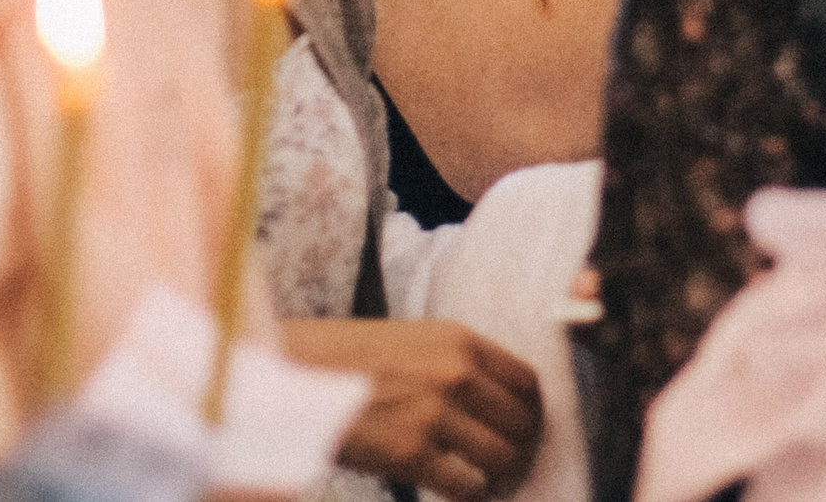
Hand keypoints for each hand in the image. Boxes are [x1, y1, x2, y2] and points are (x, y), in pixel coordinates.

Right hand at [278, 317, 541, 499]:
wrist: (295, 374)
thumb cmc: (347, 358)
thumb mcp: (413, 340)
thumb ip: (456, 363)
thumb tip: (495, 402)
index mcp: (459, 340)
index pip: (526, 382)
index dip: (530, 412)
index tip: (524, 428)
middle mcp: (456, 372)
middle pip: (520, 422)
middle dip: (517, 446)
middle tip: (506, 462)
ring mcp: (435, 413)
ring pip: (500, 456)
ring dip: (496, 473)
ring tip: (484, 479)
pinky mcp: (412, 453)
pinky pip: (465, 485)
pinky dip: (467, 493)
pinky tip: (457, 489)